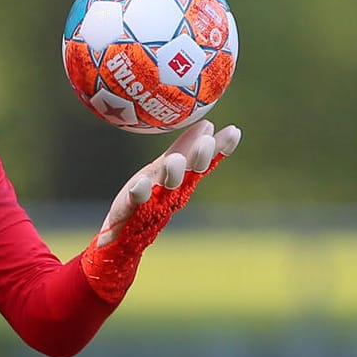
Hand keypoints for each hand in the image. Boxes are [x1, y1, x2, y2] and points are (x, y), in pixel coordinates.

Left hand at [81, 120, 240, 302]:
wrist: (122, 233)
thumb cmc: (148, 195)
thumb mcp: (167, 168)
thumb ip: (186, 148)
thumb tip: (208, 123)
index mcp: (181, 179)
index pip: (203, 160)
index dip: (219, 147)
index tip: (234, 131)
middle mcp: (171, 190)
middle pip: (188, 173)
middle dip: (198, 157)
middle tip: (207, 141)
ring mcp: (152, 201)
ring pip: (166, 186)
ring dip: (172, 174)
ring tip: (174, 160)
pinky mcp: (130, 210)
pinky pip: (135, 200)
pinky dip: (140, 192)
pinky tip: (140, 183)